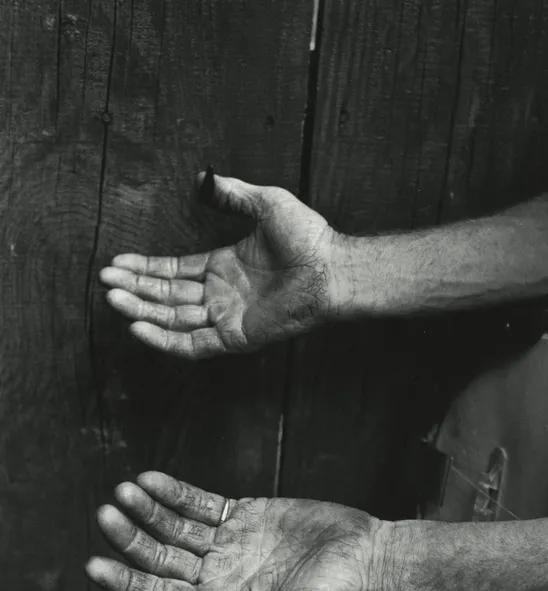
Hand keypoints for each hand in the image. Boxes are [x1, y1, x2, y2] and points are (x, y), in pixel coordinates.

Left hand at [85, 472, 383, 590]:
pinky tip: (151, 480)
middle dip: (132, 538)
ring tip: (123, 491)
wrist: (369, 557)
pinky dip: (176, 492)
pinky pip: (202, 502)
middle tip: (105, 515)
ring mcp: (230, 543)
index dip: (127, 581)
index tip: (93, 565)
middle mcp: (218, 574)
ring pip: (177, 525)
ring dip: (150, 510)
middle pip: (162, 557)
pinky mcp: (246, 514)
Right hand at [99, 171, 351, 358]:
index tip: (116, 262)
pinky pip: (193, 344)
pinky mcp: (235, 337)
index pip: (173, 271)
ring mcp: (226, 317)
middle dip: (134, 288)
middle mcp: (220, 294)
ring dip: (142, 310)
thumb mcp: (265, 203)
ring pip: (173, 319)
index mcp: (222, 267)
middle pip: (166, 295)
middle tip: (105, 280)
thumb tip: (204, 179)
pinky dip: (165, 339)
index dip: (144, 268)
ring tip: (113, 298)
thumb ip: (232, 194)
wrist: (331, 267)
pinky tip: (139, 328)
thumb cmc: (307, 236)